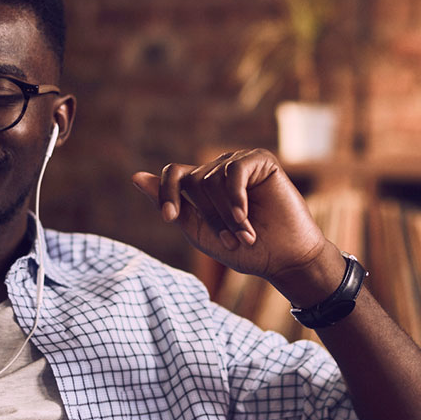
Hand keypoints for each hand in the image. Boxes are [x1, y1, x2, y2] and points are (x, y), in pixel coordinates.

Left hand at [132, 149, 344, 304]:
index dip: (166, 193)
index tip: (170, 218)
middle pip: (194, 182)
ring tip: (245, 235)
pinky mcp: (261, 161)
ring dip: (226, 214)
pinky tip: (245, 217)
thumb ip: (170, 206)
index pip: (173, 174)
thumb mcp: (198, 232)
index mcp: (202, 186)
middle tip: (230, 241)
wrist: (284, 258)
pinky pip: (234, 170)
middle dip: (209, 216)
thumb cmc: (244, 250)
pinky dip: (236, 198)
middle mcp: (219, 170)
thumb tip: (135, 176)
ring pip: (212, 178)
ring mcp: (240, 164)